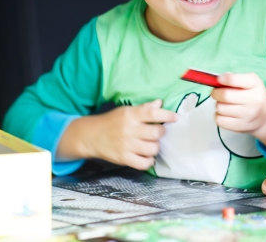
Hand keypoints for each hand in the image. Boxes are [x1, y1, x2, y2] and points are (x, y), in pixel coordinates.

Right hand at [58, 99, 176, 169]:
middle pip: (156, 132)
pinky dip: (149, 161)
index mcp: (130, 115)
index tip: (175, 118)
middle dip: (161, 132)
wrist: (91, 136)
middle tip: (157, 132)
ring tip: (151, 144)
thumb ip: (144, 108)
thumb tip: (160, 103)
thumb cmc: (112, 121)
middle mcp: (129, 130)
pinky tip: (147, 156)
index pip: (153, 113)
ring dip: (155, 146)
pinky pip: (144, 163)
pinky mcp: (124, 159)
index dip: (167, 115)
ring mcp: (126, 146)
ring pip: (153, 148)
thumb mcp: (126, 111)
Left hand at [212, 72, 265, 156]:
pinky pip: (220, 120)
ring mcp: (248, 115)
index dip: (224, 79)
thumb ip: (234, 78)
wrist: (265, 115)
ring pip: (221, 108)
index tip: (220, 79)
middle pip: (225, 96)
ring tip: (224, 104)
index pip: (236, 80)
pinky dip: (218, 116)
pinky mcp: (240, 126)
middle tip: (216, 93)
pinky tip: (224, 113)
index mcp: (254, 84)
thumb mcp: (248, 81)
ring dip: (218, 105)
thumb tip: (218, 79)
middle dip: (216, 93)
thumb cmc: (252, 94)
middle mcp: (254, 99)